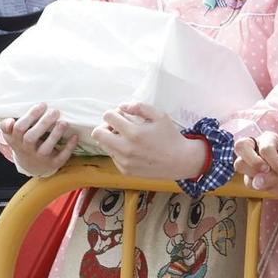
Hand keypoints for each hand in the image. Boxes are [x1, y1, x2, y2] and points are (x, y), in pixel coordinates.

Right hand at [1, 103, 76, 178]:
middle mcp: (26, 149)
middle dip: (43, 123)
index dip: (28, 117)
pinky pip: (61, 157)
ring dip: (55, 135)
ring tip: (63, 122)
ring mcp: (39, 157)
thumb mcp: (12, 134)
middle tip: (54, 111)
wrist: (31, 165)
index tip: (41, 105)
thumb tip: (10, 120)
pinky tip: (74, 136)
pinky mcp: (52, 163)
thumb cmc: (23, 142)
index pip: (18, 128)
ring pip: (45, 148)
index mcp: (16, 139)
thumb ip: (9, 126)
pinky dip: (69, 147)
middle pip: (31, 137)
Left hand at [90, 103, 207, 182]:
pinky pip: (112, 157)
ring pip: (103, 146)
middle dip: (104, 126)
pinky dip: (117, 150)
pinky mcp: (125, 171)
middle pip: (97, 134)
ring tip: (124, 137)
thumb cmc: (170, 137)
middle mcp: (126, 148)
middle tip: (116, 126)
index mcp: (134, 133)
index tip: (121, 115)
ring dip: (110, 138)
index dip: (113, 113)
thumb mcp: (160, 116)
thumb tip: (122, 106)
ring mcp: (124, 162)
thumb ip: (140, 107)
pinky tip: (131, 149)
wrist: (179, 161)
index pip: (108, 117)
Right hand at [233, 131, 277, 198]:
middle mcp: (257, 147)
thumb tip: (256, 182)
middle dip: (252, 161)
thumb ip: (277, 175)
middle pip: (240, 146)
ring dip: (253, 174)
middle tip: (266, 170)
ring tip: (270, 179)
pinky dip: (256, 185)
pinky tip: (270, 184)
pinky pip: (246, 181)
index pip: (265, 149)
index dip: (275, 163)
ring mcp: (251, 161)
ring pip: (239, 164)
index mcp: (270, 139)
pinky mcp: (251, 175)